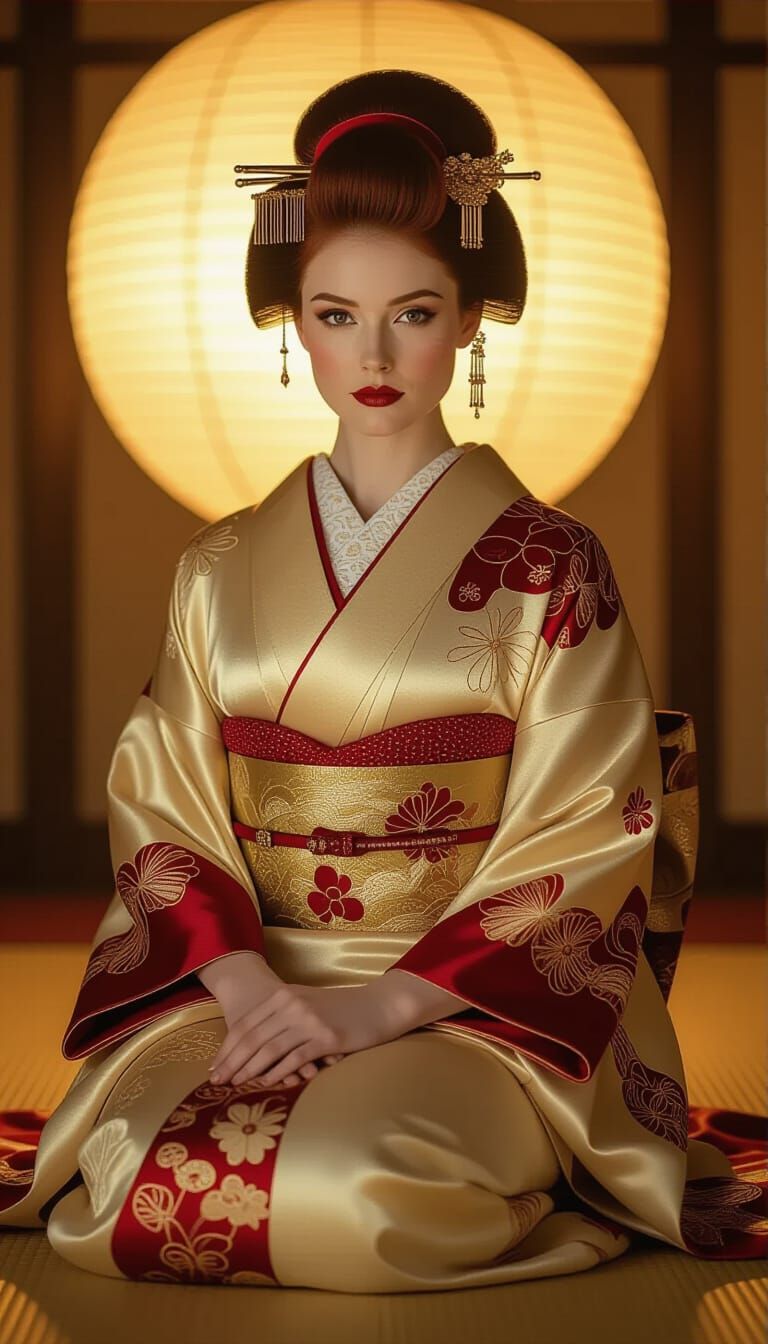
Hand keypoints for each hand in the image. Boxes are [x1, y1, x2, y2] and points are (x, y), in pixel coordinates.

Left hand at [208, 981, 400, 1088]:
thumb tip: (252, 1043)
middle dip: (231, 1062)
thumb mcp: (306, 1002)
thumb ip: (281, 1016)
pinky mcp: (325, 1038)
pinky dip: (277, 1073)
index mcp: (283, 994)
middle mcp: (292, 1005)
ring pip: (268, 1050)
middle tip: (216, 1082)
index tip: (215, 1066)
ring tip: (235, 1086)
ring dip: (248, 1071)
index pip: (246, 1024)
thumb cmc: (341, 1008)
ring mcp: (308, 1020)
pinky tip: (266, 1084)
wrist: (378, 1005)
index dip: (227, 1048)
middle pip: (252, 1038)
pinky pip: (294, 1059)